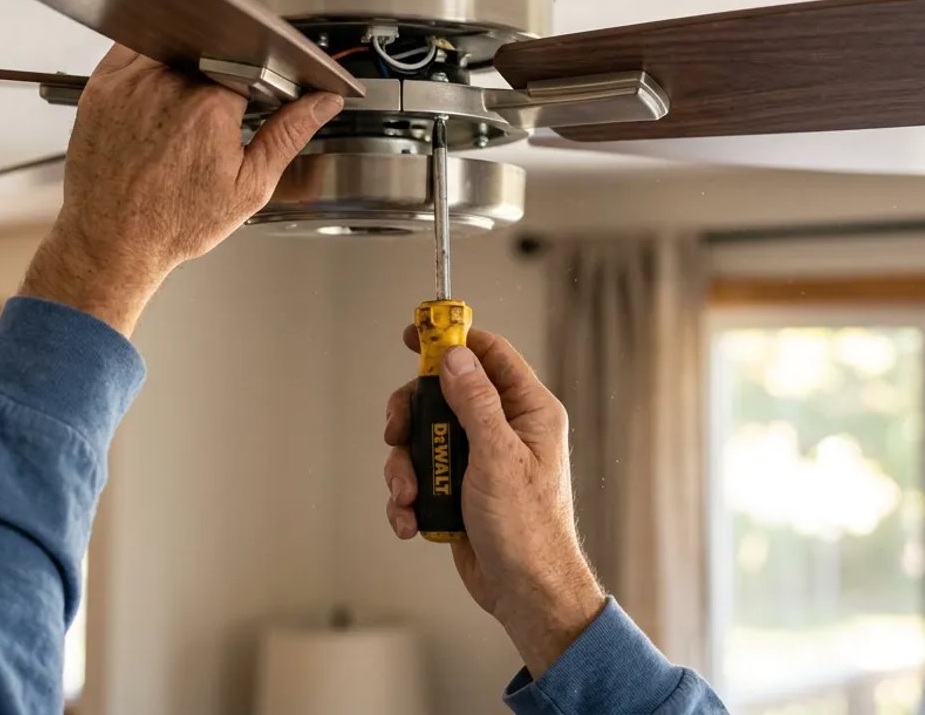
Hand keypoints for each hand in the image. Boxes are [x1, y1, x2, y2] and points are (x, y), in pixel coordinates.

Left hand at [20, 45, 342, 334]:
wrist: (113, 241)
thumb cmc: (174, 222)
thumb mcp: (249, 186)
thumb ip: (289, 135)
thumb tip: (323, 103)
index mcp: (210, 105)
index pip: (249, 60)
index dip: (256, 80)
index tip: (250, 104)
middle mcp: (168, 85)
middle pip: (210, 49)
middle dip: (221, 73)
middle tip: (214, 119)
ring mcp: (130, 82)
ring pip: (173, 44)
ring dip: (186, 63)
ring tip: (183, 114)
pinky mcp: (102, 85)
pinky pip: (133, 49)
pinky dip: (150, 61)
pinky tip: (155, 99)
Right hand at [384, 327, 605, 676]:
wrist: (524, 592)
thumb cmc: (528, 531)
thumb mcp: (499, 457)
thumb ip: (476, 403)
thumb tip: (456, 358)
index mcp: (528, 412)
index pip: (489, 356)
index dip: (451, 339)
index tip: (415, 333)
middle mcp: (503, 430)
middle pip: (442, 395)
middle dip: (412, 416)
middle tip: (396, 430)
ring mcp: (478, 460)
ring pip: (423, 438)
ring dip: (404, 466)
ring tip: (409, 496)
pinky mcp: (457, 490)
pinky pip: (419, 476)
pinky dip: (407, 497)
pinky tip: (411, 520)